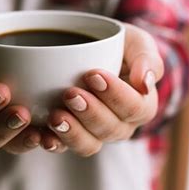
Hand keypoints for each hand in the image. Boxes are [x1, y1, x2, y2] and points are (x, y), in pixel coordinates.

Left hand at [44, 24, 163, 155]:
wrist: (90, 48)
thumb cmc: (119, 46)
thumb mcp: (136, 42)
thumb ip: (147, 58)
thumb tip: (145, 84)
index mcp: (141, 105)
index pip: (135, 107)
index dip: (115, 95)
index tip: (93, 74)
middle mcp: (121, 125)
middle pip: (110, 129)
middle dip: (89, 113)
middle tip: (70, 93)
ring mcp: (95, 133)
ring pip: (89, 144)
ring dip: (72, 132)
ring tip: (55, 116)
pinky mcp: (71, 134)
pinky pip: (64, 147)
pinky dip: (53, 143)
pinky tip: (42, 135)